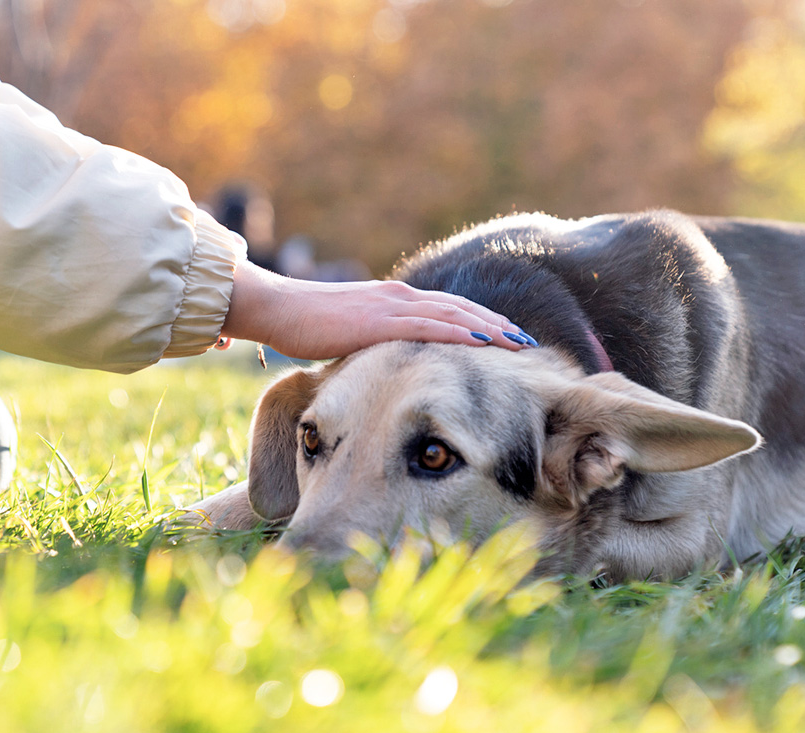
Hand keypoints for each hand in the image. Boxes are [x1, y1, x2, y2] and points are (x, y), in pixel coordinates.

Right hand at [217, 260, 531, 360]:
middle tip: (528, 341)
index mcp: (393, 300)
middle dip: (496, 325)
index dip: (480, 322)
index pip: (447, 309)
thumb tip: (385, 364)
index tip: (506, 337)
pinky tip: (485, 343)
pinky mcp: (380, 320)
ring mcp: (391, 306)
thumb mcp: (348, 334)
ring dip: (490, 329)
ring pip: (454, 315)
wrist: (276, 308)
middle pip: (460, 309)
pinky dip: (461, 334)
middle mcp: (399, 297)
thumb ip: (372, 343)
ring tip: (519, 343)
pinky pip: (430, 327)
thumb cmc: (304, 325)